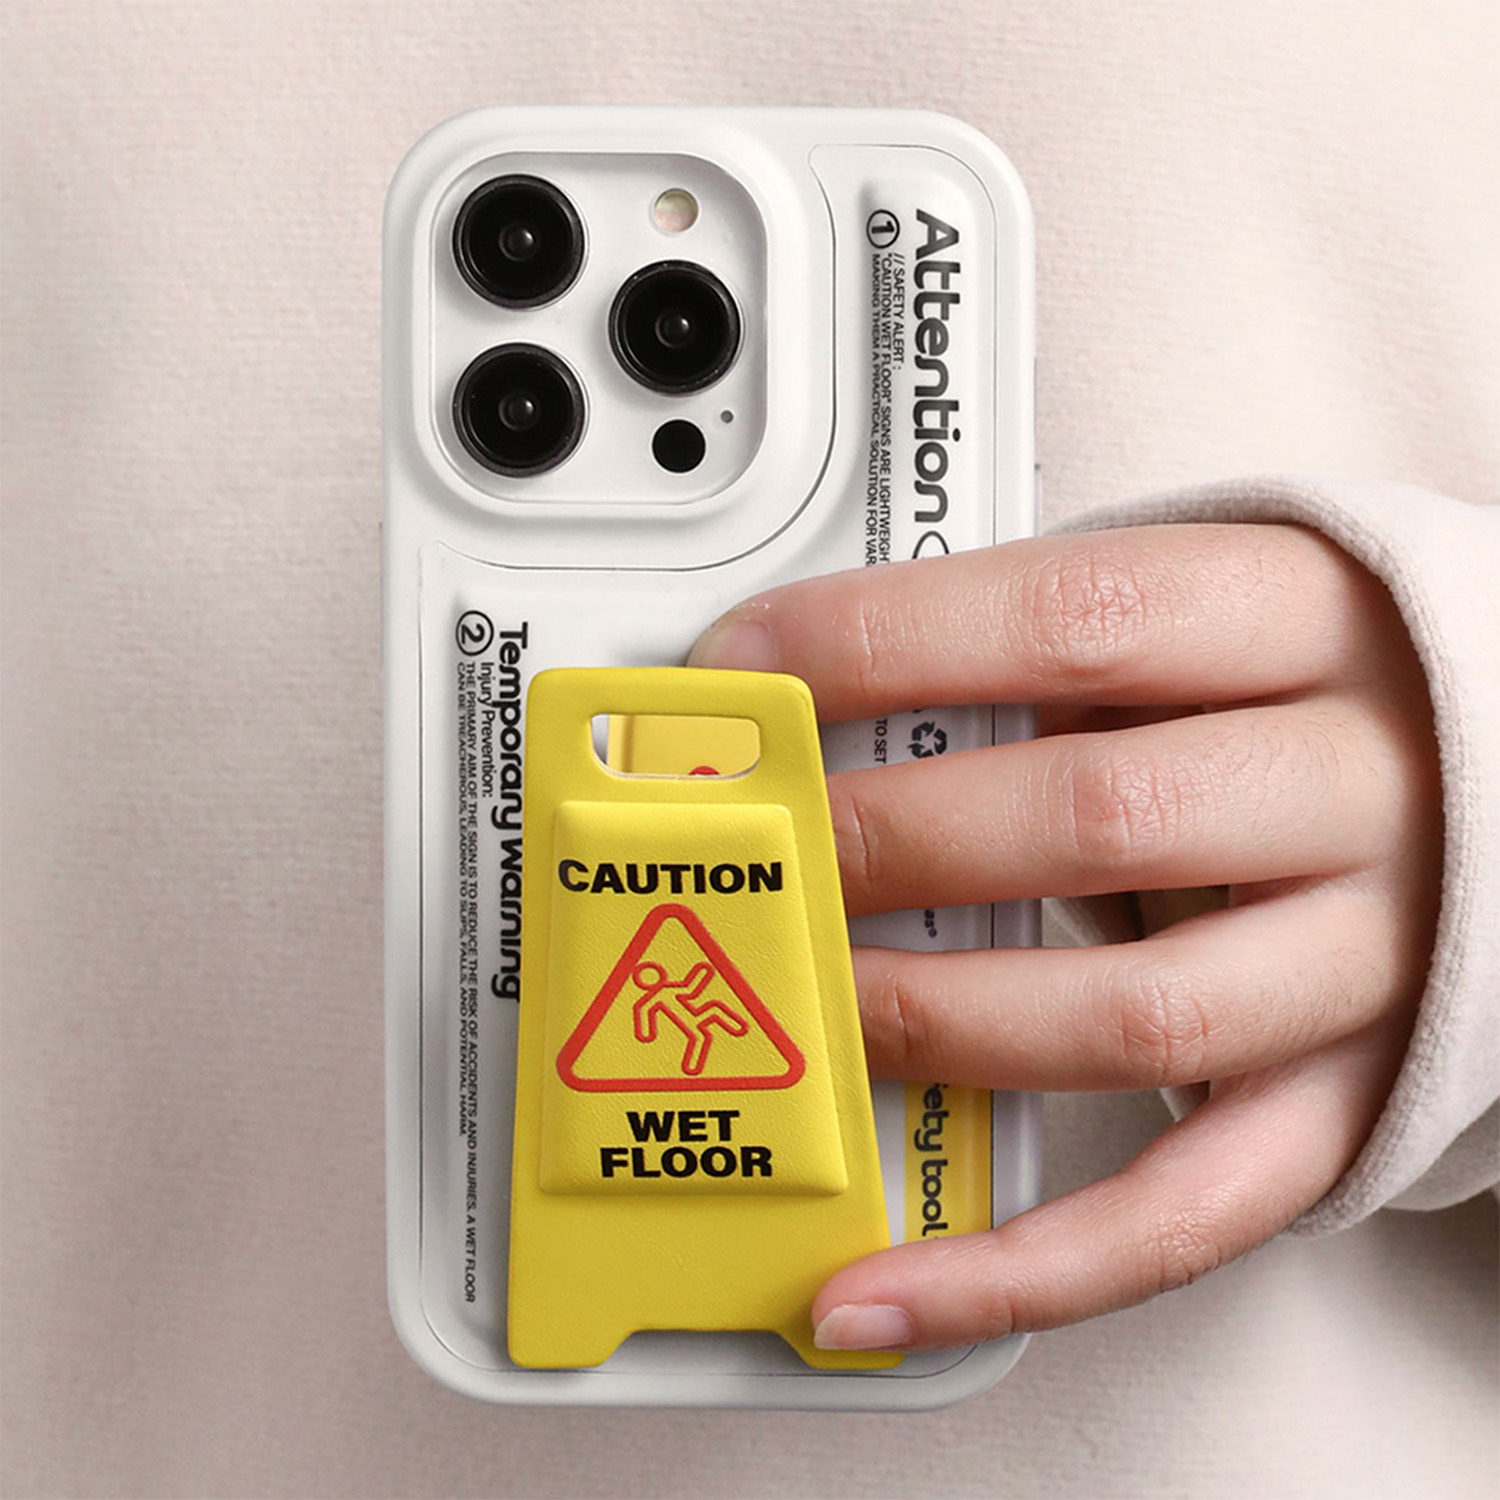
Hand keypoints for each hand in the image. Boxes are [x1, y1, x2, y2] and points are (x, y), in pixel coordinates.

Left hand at [688, 523, 1442, 1350]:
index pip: (1069, 618)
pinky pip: (1188, 1213)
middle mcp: (1357, 791)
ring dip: (928, 1023)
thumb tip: (811, 694)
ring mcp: (1367, 963)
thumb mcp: (1210, 610)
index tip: (741, 670)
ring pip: (1131, 1020)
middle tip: (762, 852)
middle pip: (1095, 819)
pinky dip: (1022, 1267)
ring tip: (800, 1014)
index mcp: (1304, 623)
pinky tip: (881, 1286)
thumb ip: (1046, 644)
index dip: (878, 644)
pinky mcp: (1348, 1102)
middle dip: (886, 839)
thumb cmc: (1313, 683)